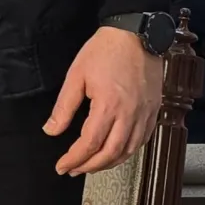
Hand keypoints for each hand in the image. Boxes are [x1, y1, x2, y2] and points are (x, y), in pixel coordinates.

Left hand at [46, 26, 162, 175]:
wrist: (136, 34)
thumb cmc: (104, 50)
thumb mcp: (76, 75)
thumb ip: (64, 107)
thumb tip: (51, 130)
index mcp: (108, 106)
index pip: (90, 143)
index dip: (74, 158)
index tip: (61, 166)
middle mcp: (130, 115)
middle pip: (110, 153)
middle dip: (89, 166)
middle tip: (72, 170)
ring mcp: (145, 114)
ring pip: (128, 151)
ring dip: (108, 163)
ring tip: (90, 165)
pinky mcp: (153, 111)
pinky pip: (141, 140)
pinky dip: (126, 152)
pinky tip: (114, 153)